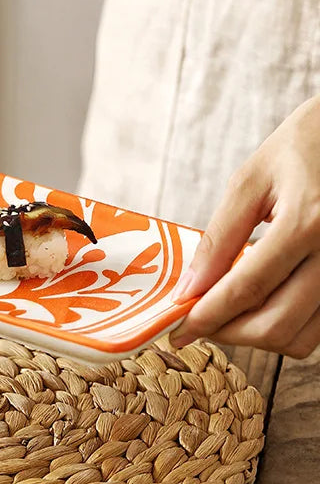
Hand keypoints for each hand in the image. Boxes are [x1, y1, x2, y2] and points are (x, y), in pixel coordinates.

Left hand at [169, 96, 319, 357]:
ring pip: (302, 337)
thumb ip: (220, 237)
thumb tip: (190, 287)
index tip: (176, 329)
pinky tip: (262, 302)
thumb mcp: (251, 181)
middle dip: (228, 332)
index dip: (206, 316)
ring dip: (257, 335)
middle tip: (198, 322)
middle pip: (276, 324)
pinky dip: (287, 325)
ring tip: (227, 312)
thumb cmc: (304, 146)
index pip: (247, 289)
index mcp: (306, 223)